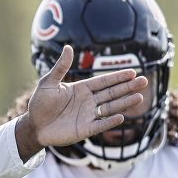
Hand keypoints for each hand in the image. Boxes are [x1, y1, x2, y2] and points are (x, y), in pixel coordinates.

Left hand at [14, 45, 149, 159]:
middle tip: (144, 81)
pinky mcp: (84, 130)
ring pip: (110, 107)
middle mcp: (88, 102)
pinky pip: (100, 125)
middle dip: (128, 87)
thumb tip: (68, 47)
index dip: (117, 77)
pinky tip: (121, 117)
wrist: (33, 126)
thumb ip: (60, 68)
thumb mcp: (48, 83)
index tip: (132, 72)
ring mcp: (88, 116)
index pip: (104, 81)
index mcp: (82, 89)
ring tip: (139, 97)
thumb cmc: (39, 104)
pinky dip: (110, 121)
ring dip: (124, 103)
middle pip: (112, 93)